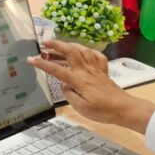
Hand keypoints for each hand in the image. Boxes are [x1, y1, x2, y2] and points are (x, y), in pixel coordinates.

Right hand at [28, 39, 154, 132]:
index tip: (30, 59)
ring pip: (81, 49)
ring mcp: (95, 68)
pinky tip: (83, 53)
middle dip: (55, 44)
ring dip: (68, 45)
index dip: (42, 64)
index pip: (56, 70)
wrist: (125, 109)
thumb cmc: (102, 111)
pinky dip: (87, 51)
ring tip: (58, 46)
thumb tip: (64, 85)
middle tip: (44, 43)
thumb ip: (69, 95)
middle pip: (70, 51)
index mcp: (78, 80)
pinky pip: (95, 55)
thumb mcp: (81, 108)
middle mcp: (86, 70)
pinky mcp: (103, 70)